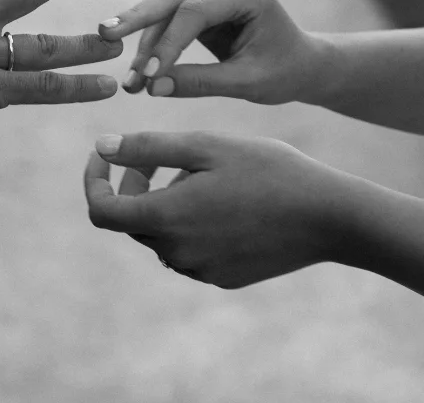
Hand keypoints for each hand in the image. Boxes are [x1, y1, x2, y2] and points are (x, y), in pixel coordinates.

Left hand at [83, 131, 355, 288]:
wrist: (329, 218)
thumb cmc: (269, 171)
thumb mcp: (207, 146)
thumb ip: (148, 147)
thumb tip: (103, 146)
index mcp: (166, 219)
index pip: (101, 211)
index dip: (94, 180)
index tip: (105, 155)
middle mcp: (176, 253)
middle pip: (133, 221)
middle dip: (137, 186)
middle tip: (165, 156)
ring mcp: (200, 271)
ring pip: (163, 234)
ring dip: (168, 204)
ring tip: (209, 176)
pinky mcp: (222, 278)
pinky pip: (191, 249)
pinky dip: (193, 224)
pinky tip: (229, 202)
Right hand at [96, 0, 325, 103]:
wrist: (300, 63)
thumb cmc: (283, 72)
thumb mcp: (247, 82)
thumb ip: (201, 83)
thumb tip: (152, 87)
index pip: (195, 12)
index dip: (168, 43)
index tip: (147, 76)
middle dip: (137, 21)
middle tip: (104, 35)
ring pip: (164, 7)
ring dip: (142, 40)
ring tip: (127, 79)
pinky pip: (168, 17)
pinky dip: (151, 42)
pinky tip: (134, 67)